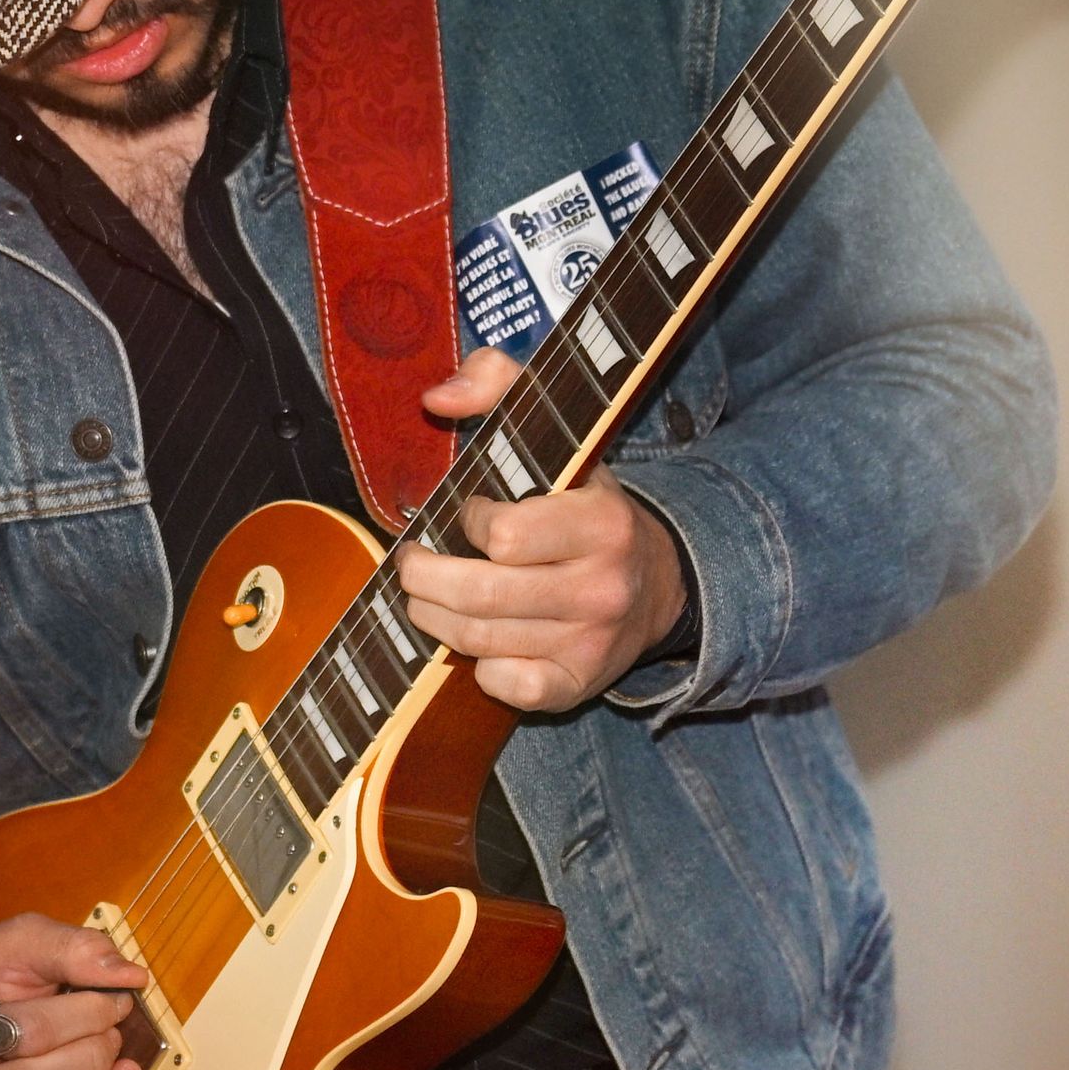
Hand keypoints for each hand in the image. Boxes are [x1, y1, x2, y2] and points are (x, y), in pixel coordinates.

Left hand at [397, 347, 689, 711]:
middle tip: (410, 564)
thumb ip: (498, 381)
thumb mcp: (557, 431)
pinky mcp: (578, 684)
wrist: (657, 584)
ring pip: (481, 641)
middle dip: (424, 579)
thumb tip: (437, 397)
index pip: (503, 535)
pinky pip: (507, 688)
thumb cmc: (583, 503)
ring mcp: (591, 642)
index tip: (470, 513)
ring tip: (426, 596)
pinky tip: (480, 642)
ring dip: (435, 618)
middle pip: (480, 596)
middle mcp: (602, 587)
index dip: (469, 521)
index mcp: (601, 522)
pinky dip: (479, 667)